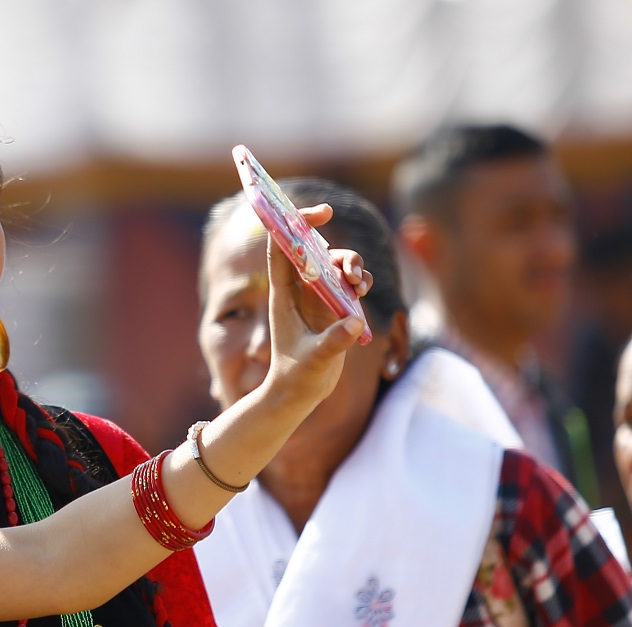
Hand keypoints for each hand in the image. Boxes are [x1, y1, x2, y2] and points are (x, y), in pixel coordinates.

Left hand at [264, 203, 372, 407]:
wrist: (299, 394)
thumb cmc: (297, 377)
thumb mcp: (314, 361)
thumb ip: (333, 342)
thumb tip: (355, 322)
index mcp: (283, 295)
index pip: (282, 248)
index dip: (295, 224)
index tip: (321, 213)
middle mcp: (299, 291)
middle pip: (315, 252)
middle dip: (337, 250)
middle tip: (350, 270)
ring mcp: (317, 298)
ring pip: (335, 265)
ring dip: (352, 266)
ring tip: (357, 284)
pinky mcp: (334, 308)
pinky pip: (349, 283)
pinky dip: (359, 281)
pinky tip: (362, 292)